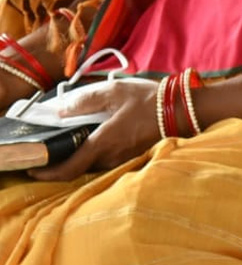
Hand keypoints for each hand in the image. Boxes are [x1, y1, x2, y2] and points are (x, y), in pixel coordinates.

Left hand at [28, 77, 159, 181]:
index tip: (34, 170)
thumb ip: (85, 101)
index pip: (72, 167)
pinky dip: (99, 155)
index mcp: (105, 142)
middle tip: (51, 149)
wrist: (183, 111)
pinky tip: (98, 141)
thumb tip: (63, 109)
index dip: (50, 172)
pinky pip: (110, 161)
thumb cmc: (149, 100)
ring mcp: (126, 159)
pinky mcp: (135, 157)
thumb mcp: (113, 91)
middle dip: (64, 162)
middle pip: (82, 168)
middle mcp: (114, 156)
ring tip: (73, 143)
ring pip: (96, 165)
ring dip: (83, 158)